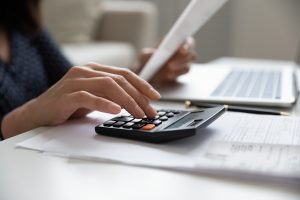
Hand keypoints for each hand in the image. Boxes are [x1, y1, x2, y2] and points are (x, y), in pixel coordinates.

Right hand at [2, 63, 160, 137]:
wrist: (39, 113)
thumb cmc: (69, 105)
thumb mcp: (95, 96)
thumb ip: (111, 94)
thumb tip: (137, 102)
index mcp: (94, 69)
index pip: (124, 73)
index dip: (142, 84)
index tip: (155, 96)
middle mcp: (85, 71)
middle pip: (119, 80)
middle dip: (138, 96)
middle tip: (150, 111)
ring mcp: (75, 81)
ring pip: (108, 86)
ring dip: (127, 100)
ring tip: (138, 113)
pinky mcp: (66, 95)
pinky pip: (89, 97)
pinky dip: (104, 104)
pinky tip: (116, 111)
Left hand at [139, 37, 196, 83]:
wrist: (147, 74)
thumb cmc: (147, 61)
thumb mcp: (144, 55)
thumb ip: (148, 53)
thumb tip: (154, 53)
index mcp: (176, 42)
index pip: (187, 41)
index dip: (187, 44)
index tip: (182, 50)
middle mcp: (183, 52)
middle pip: (191, 54)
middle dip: (183, 60)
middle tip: (170, 65)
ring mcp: (183, 63)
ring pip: (188, 65)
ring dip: (179, 69)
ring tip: (168, 72)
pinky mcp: (181, 73)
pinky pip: (183, 74)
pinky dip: (176, 75)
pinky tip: (168, 76)